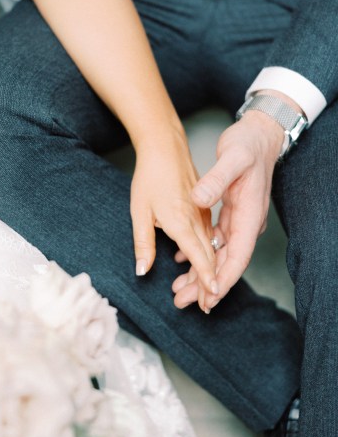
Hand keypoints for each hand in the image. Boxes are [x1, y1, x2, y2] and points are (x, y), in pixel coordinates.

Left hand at [172, 110, 283, 311]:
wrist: (257, 133)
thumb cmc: (248, 145)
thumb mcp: (232, 158)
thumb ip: (216, 181)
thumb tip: (198, 200)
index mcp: (247, 215)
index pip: (237, 256)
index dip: (222, 279)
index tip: (208, 298)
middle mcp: (245, 222)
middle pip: (227, 262)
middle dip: (207, 286)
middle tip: (185, 303)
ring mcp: (238, 219)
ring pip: (220, 254)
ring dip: (201, 273)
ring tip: (180, 290)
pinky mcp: (230, 213)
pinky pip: (215, 241)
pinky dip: (200, 254)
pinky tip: (182, 261)